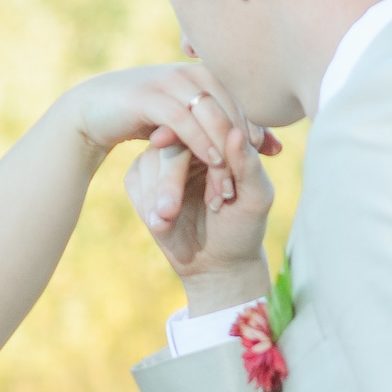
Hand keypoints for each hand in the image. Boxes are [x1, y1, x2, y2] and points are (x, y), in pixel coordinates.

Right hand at [63, 63, 280, 178]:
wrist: (93, 112)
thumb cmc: (141, 118)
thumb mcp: (185, 123)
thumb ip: (221, 129)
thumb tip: (270, 144)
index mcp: (205, 74)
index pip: (243, 99)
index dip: (260, 125)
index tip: (276, 153)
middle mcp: (192, 72)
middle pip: (231, 104)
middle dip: (245, 137)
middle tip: (259, 166)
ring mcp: (171, 81)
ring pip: (211, 112)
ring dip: (225, 143)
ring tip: (237, 169)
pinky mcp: (151, 96)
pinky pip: (183, 119)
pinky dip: (201, 139)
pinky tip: (213, 160)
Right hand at [124, 86, 275, 293]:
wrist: (220, 265)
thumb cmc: (243, 228)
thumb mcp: (256, 197)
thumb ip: (249, 165)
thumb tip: (235, 132)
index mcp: (217, 140)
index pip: (202, 125)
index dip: (205, 150)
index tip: (220, 187)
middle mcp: (187, 147)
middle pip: (170, 141)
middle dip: (178, 177)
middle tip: (203, 206)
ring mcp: (163, 166)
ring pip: (148, 161)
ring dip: (164, 193)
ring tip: (176, 218)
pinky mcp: (143, 188)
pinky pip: (135, 183)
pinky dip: (147, 204)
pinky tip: (163, 224)